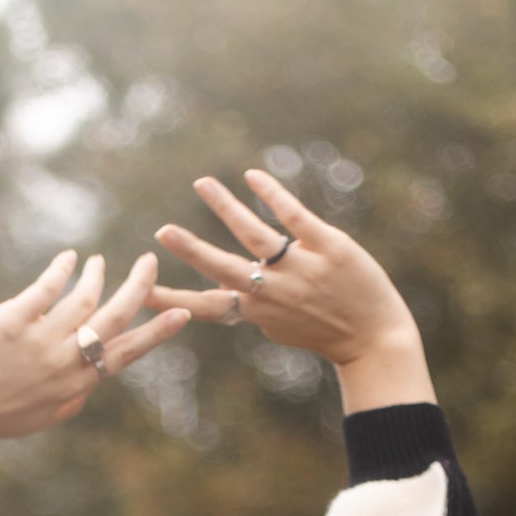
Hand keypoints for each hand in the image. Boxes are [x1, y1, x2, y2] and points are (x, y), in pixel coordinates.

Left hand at [0, 252, 191, 444]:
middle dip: (139, 288)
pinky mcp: (12, 319)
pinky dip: (63, 267)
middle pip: (115, 318)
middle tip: (149, 263)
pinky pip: (47, 286)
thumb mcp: (43, 417)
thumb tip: (95, 378)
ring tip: (99, 263)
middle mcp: (64, 362)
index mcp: (75, 387)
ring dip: (96, 275)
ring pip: (84, 297)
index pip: (126, 354)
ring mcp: (40, 340)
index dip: (157, 332)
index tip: (183, 313)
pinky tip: (69, 256)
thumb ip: (74, 396)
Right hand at [148, 168, 433, 406]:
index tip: (142, 294)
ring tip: (202, 184)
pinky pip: (294, 217)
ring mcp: (300, 269)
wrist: (374, 338)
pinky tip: (252, 177)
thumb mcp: (283, 327)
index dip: (173, 300)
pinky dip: (271, 195)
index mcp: (257, 313)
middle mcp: (272, 292)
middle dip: (191, 251)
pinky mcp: (328, 247)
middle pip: (223, 269)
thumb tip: (232, 301)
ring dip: (225, 208)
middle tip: (162, 233)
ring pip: (254, 235)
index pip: (206, 306)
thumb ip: (256, 309)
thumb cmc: (325, 331)